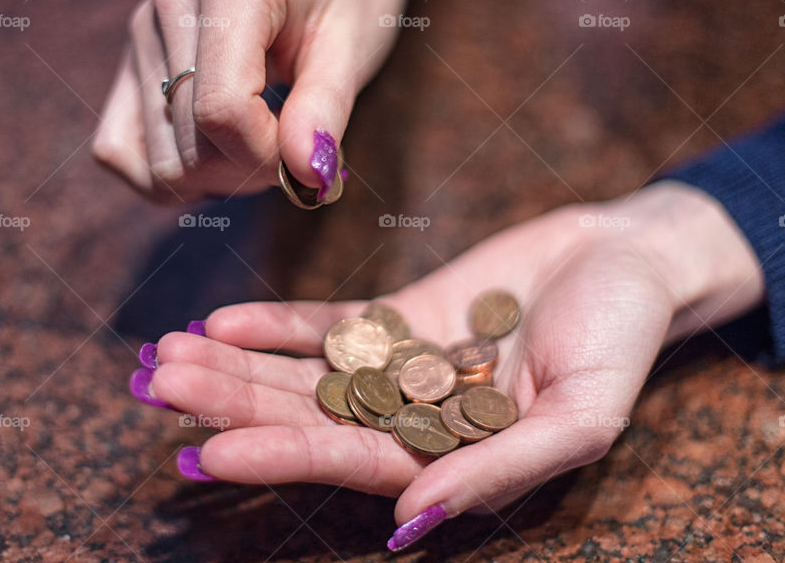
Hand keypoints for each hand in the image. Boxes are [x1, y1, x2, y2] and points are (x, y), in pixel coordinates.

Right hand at [93, 0, 407, 201]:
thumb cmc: (345, 3)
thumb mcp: (354, 48)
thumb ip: (327, 110)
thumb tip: (307, 175)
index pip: (222, 108)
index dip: (267, 154)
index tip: (307, 152)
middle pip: (192, 143)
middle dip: (252, 169)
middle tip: (294, 147)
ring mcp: (141, 30)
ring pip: (160, 162)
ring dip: (219, 178)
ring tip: (262, 142)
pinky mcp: (129, 63)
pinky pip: (120, 152)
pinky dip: (174, 176)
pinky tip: (220, 155)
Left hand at [134, 181, 764, 546]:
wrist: (626, 259)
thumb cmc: (621, 341)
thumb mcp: (581, 416)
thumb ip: (500, 471)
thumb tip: (407, 525)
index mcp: (453, 459)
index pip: (351, 463)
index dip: (280, 457)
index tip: (207, 452)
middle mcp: (415, 420)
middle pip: (309, 417)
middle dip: (234, 406)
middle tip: (159, 389)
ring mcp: (401, 366)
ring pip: (305, 372)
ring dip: (238, 365)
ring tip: (166, 355)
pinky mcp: (399, 315)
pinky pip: (329, 322)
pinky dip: (278, 323)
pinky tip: (224, 319)